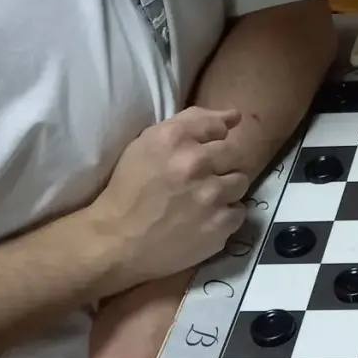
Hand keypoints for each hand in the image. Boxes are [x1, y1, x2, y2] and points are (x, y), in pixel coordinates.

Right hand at [86, 107, 249, 287]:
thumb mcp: (147, 144)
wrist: (117, 241)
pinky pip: (239, 211)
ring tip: (203, 200)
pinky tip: (204, 220)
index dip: (212, 140)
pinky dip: (225, 215)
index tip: (201, 153)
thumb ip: (191, 123)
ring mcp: (211, 195)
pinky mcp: (220, 224)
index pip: (218, 126)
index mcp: (174, 138)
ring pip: (241, 182)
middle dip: (220, 165)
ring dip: (226, 189)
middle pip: (234, 153)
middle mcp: (196, 162)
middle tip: (201, 180)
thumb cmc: (129, 189)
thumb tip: (235, 116)